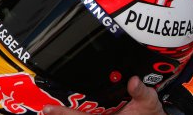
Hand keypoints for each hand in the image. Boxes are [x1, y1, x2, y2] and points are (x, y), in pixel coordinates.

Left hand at [43, 77, 163, 114]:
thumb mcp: (150, 103)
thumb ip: (142, 93)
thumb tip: (134, 81)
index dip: (63, 114)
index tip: (47, 109)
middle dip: (60, 114)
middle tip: (42, 107)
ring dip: (67, 113)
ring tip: (49, 108)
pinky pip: (87, 114)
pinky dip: (76, 111)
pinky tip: (68, 107)